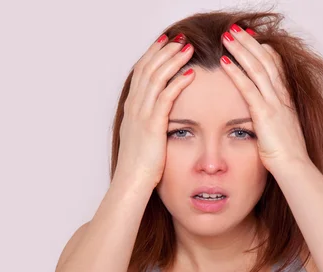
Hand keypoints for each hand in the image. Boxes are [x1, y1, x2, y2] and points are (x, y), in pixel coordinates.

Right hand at [115, 33, 195, 188]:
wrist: (132, 182)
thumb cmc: (139, 165)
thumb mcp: (142, 138)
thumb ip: (148, 122)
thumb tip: (158, 116)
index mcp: (132, 108)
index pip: (141, 72)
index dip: (153, 54)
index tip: (165, 42)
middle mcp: (134, 107)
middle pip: (148, 68)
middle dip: (164, 50)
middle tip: (179, 38)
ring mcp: (142, 115)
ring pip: (156, 78)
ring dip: (173, 60)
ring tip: (188, 48)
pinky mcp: (152, 125)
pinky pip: (166, 97)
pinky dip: (178, 83)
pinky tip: (190, 73)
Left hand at [219, 25, 309, 171]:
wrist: (294, 167)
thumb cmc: (287, 155)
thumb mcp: (281, 130)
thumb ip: (273, 118)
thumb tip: (264, 116)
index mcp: (285, 99)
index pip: (275, 66)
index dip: (264, 50)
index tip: (253, 38)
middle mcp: (281, 97)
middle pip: (265, 60)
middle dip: (249, 43)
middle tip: (235, 29)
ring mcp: (274, 104)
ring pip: (257, 68)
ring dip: (241, 50)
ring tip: (227, 36)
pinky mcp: (264, 114)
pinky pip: (248, 88)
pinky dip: (236, 74)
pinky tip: (225, 63)